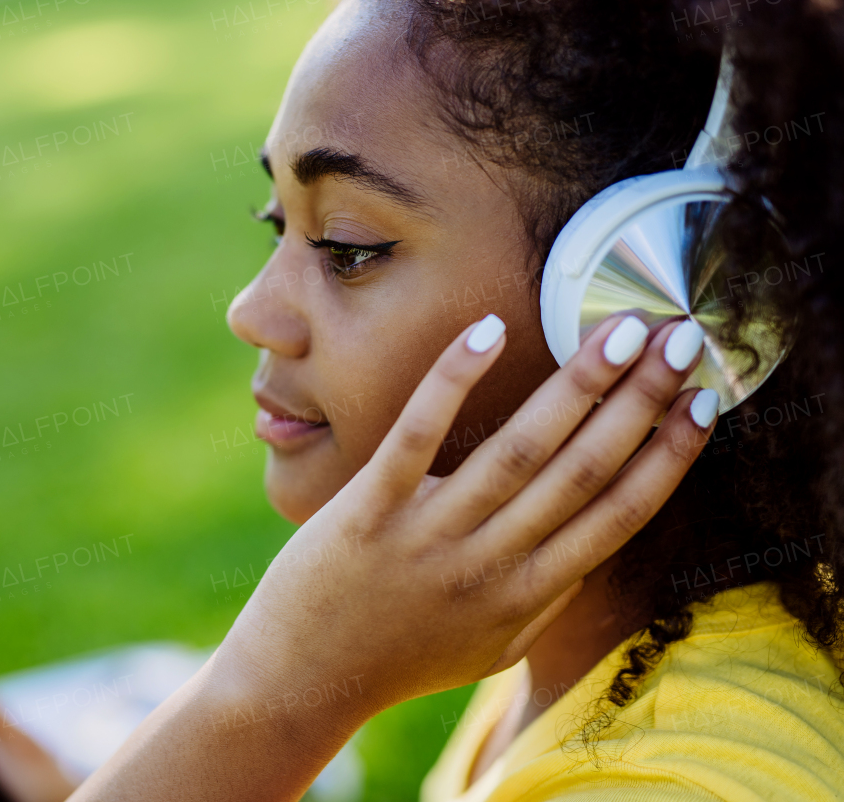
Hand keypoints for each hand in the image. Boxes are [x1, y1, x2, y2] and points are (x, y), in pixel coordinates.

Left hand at [219, 312, 714, 716]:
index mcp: (528, 596)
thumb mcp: (491, 645)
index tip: (705, 402)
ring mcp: (429, 538)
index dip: (668, 456)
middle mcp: (490, 568)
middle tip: (681, 337)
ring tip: (619, 329)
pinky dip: (454, 382)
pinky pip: (417, 437)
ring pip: (520, 452)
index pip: (618, 516)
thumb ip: (544, 598)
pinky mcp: (369, 511)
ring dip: (576, 386)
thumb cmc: (401, 657)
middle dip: (642, 401)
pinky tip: (488, 332)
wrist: (304, 680)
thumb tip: (594, 540)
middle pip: (584, 473)